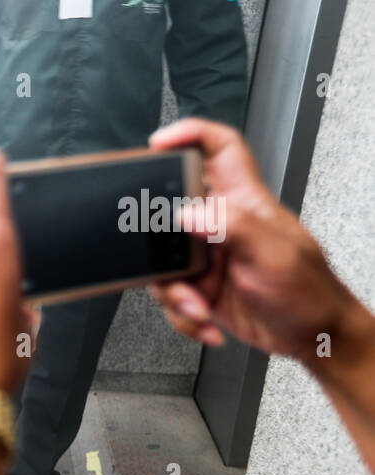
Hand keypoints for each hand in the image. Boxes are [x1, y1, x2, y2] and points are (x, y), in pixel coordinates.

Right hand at [148, 118, 367, 365]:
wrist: (315, 339)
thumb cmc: (311, 294)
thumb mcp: (275, 254)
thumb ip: (233, 226)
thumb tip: (188, 212)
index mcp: (244, 203)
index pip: (219, 150)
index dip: (189, 135)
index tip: (159, 143)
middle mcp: (223, 226)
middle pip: (170, 213)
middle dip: (160, 247)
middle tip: (174, 267)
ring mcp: (209, 257)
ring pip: (163, 263)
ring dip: (173, 294)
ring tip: (198, 308)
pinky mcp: (202, 287)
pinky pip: (172, 296)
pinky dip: (182, 316)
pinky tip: (205, 322)